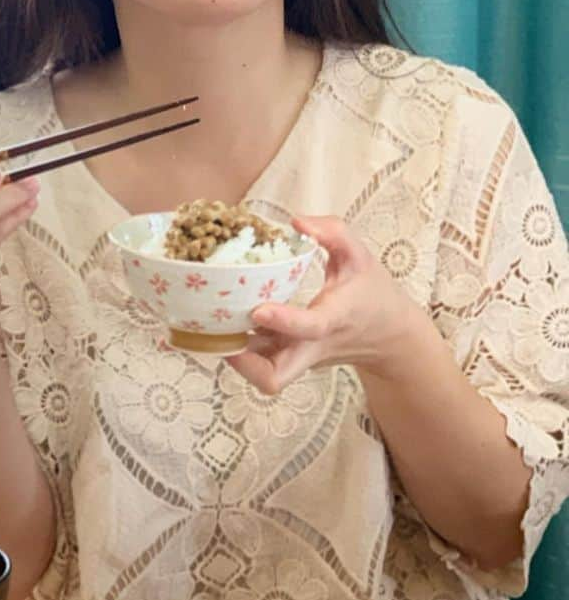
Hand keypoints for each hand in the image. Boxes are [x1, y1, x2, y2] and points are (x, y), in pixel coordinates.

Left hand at [225, 215, 424, 394]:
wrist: (388, 336)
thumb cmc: (372, 295)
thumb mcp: (361, 255)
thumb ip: (333, 232)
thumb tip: (296, 222)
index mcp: (334, 319)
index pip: (311, 327)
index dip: (284, 321)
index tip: (259, 309)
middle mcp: (311, 347)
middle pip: (275, 377)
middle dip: (244, 364)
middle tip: (220, 333)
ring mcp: (297, 358)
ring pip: (261, 375)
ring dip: (234, 357)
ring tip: (211, 325)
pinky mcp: (288, 360)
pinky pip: (258, 364)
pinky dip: (237, 349)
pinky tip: (222, 323)